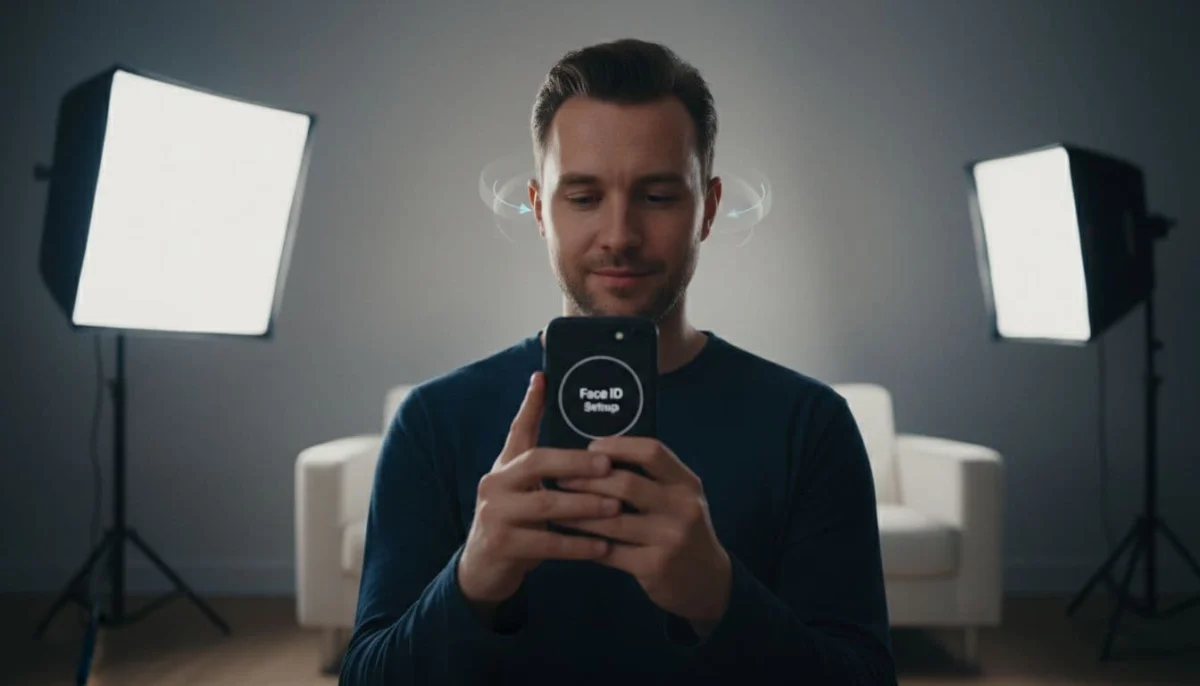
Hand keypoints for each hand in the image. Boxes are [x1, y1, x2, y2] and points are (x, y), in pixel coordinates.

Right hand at [457, 372, 621, 614]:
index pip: (519, 430)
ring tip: (616, 507)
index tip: (544, 379)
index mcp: (504, 466)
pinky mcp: (501, 546)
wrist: (483, 570)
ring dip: (585, 506)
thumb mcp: (520, 487)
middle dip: (576, 463)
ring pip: (545, 505)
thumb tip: (548, 402)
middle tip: (609, 465)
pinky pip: (547, 544)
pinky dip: (578, 545)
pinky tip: (604, 547)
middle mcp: (494, 484)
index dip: (531, 404)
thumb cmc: (514, 521)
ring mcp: (494, 515)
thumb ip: (538, 457)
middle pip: (537, 463)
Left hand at [554, 436, 732, 633]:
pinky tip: (567, 537)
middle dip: (586, 480)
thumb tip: (600, 456)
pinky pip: (609, 551)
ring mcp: (669, 539)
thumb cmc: (684, 531)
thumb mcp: (681, 498)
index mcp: (687, 483)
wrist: (708, 582)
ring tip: (556, 505)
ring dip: (577, 512)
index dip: (617, 446)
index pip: (652, 451)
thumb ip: (653, 477)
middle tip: (560, 478)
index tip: (590, 449)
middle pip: (626, 484)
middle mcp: (682, 507)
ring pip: (612, 520)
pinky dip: (584, 543)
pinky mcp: (654, 566)